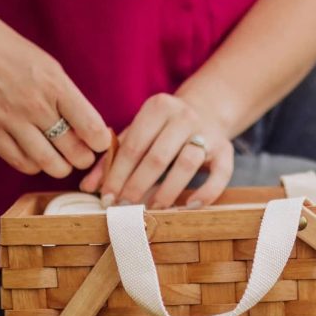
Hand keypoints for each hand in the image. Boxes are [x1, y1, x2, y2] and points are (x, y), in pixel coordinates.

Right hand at [0, 6, 111, 176]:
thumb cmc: (13, 53)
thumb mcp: (49, 68)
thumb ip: (69, 98)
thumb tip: (90, 130)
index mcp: (56, 85)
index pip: (91, 127)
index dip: (101, 142)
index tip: (100, 143)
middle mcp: (35, 104)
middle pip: (73, 151)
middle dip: (83, 159)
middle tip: (82, 156)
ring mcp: (9, 119)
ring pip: (48, 163)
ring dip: (60, 167)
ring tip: (61, 161)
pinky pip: (19, 162)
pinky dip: (33, 165)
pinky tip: (36, 156)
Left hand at [80, 93, 234, 208]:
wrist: (207, 110)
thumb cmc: (161, 129)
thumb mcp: (136, 134)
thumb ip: (112, 158)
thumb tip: (88, 188)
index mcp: (158, 107)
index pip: (133, 145)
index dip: (118, 174)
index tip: (107, 198)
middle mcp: (185, 116)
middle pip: (158, 157)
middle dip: (138, 186)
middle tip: (125, 207)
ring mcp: (208, 132)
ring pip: (187, 164)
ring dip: (167, 191)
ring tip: (152, 208)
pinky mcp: (226, 149)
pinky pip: (220, 174)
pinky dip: (206, 192)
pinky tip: (189, 206)